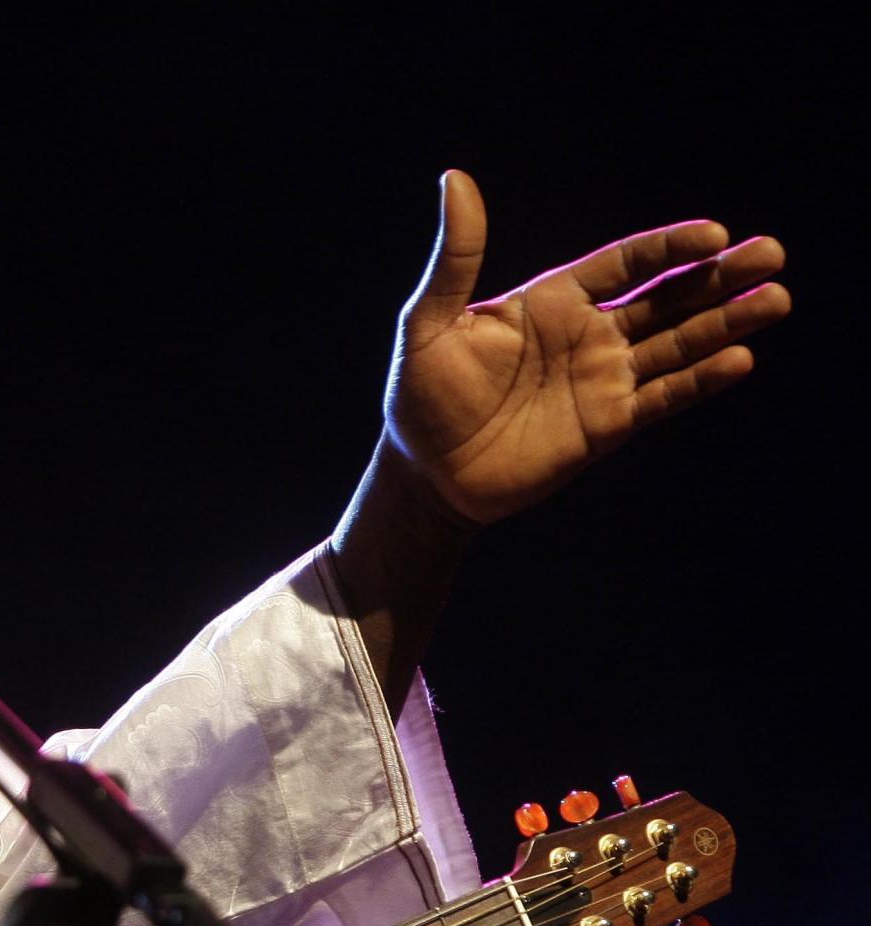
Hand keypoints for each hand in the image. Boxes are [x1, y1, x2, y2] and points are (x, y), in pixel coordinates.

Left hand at [381, 170, 788, 523]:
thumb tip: (456, 179)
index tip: (713, 234)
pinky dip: (700, 380)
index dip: (668, 247)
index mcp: (552, 301)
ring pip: (678, 342)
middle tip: (772, 254)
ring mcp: (603, 379)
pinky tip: (739, 359)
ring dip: (726, 322)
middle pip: (667, 296)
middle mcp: (587, 334)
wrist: (424, 474)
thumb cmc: (421, 395)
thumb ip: (456, 257)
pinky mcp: (608, 424)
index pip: (625, 263)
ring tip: (776, 299)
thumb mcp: (430, 322)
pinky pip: (664, 397)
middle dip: (718, 276)